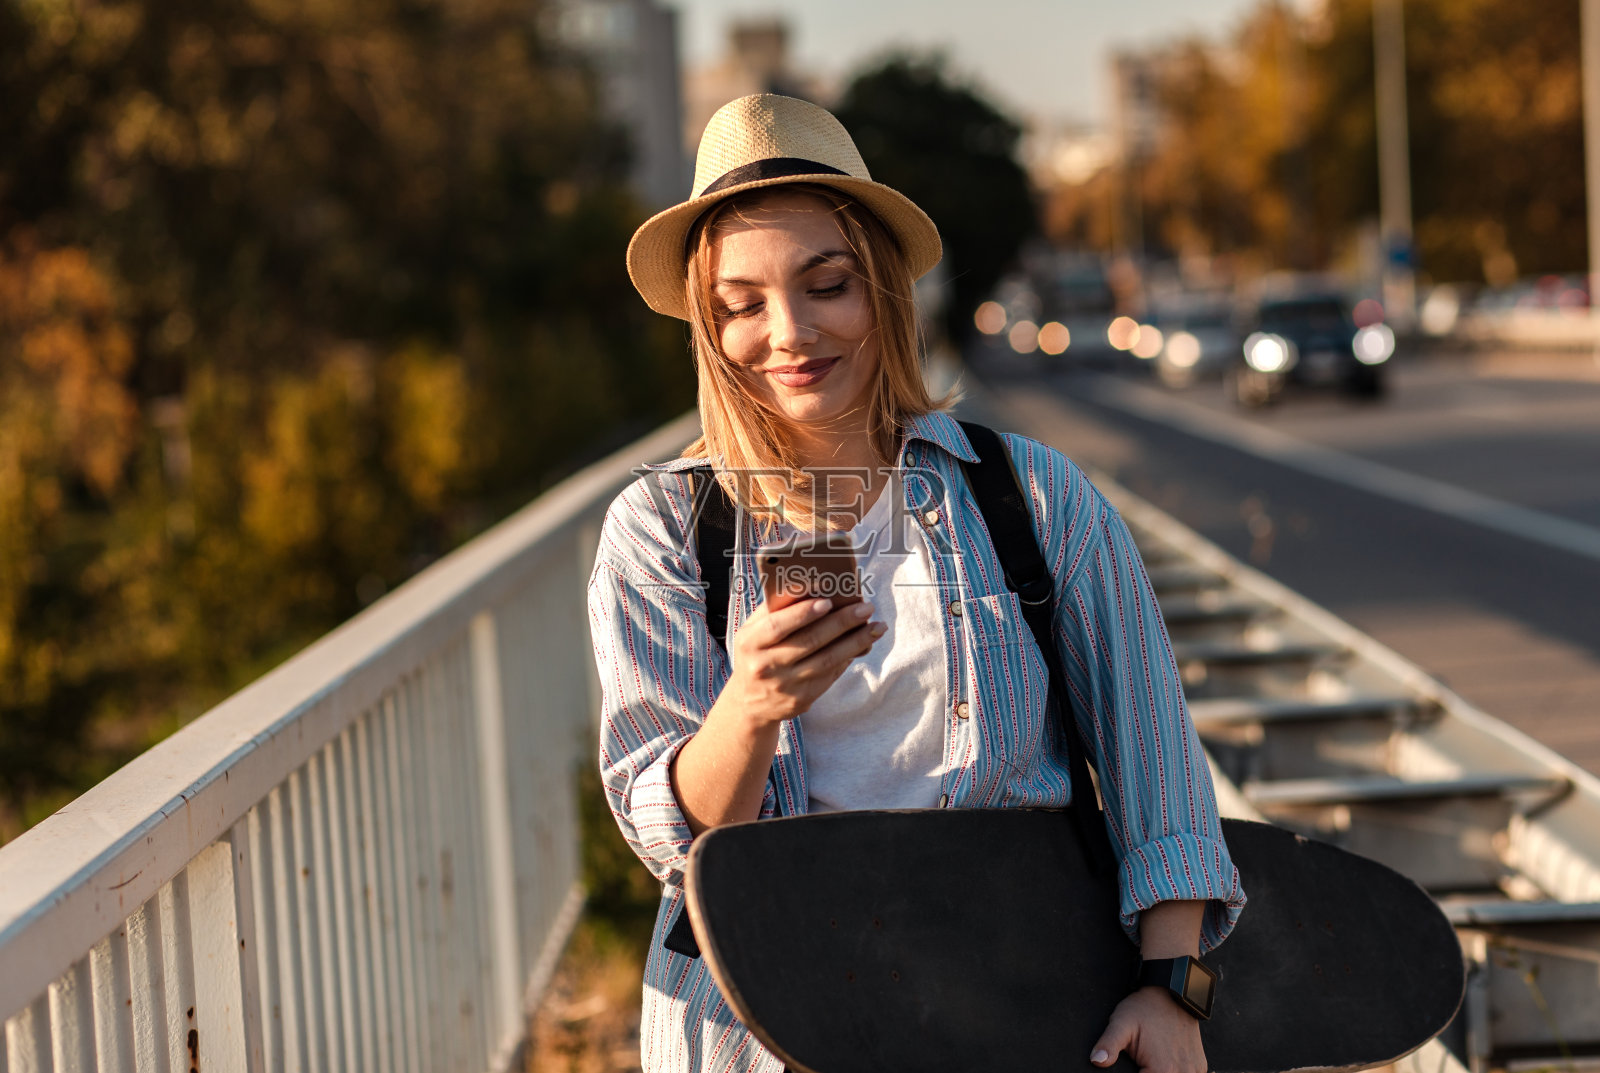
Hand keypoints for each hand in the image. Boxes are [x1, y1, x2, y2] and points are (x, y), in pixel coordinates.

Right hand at [723, 597, 883, 725]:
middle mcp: (765, 666)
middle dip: (842, 623)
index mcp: (750, 643)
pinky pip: (830, 675)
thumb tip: (813, 588)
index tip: (828, 601)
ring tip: (877, 627)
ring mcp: (785, 686)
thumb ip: (776, 610)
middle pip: (810, 642)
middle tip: (866, 608)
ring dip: (856, 642)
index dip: (803, 614)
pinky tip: (863, 644)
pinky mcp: (801, 700)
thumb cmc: (756, 653)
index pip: (777, 626)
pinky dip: (848, 657)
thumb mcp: (753, 630)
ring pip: (827, 661)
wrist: (749, 702)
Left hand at [1090, 987, 1206, 1072]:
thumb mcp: (1121, 1023)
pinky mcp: (1200, 1065)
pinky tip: (1165, 1066)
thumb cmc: (1145, 1007)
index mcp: (1162, 1069)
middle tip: (1141, 1063)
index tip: (1133, 1067)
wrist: (1172, 992)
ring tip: (1151, 1063)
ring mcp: (1195, 1070)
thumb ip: (1109, 1044)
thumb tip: (1096, 1061)